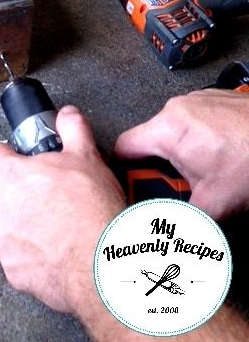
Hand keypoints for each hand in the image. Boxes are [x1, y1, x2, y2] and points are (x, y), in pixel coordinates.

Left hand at [0, 105, 124, 314]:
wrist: (100, 259)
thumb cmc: (91, 206)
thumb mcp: (87, 156)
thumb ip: (72, 129)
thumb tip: (67, 114)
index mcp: (14, 174)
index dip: (4, 154)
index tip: (13, 158)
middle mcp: (1, 206)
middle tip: (24, 197)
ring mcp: (3, 241)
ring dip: (3, 230)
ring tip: (27, 231)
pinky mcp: (13, 271)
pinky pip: (7, 263)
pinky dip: (19, 260)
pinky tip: (38, 257)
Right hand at [115, 89, 248, 219]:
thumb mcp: (215, 202)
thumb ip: (182, 222)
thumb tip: (167, 242)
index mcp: (167, 129)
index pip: (123, 148)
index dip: (124, 172)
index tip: (134, 189)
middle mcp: (176, 108)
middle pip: (149, 142)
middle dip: (160, 168)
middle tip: (180, 188)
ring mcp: (195, 100)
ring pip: (171, 132)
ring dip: (179, 153)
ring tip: (206, 171)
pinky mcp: (211, 99)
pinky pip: (191, 121)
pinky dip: (196, 139)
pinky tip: (219, 155)